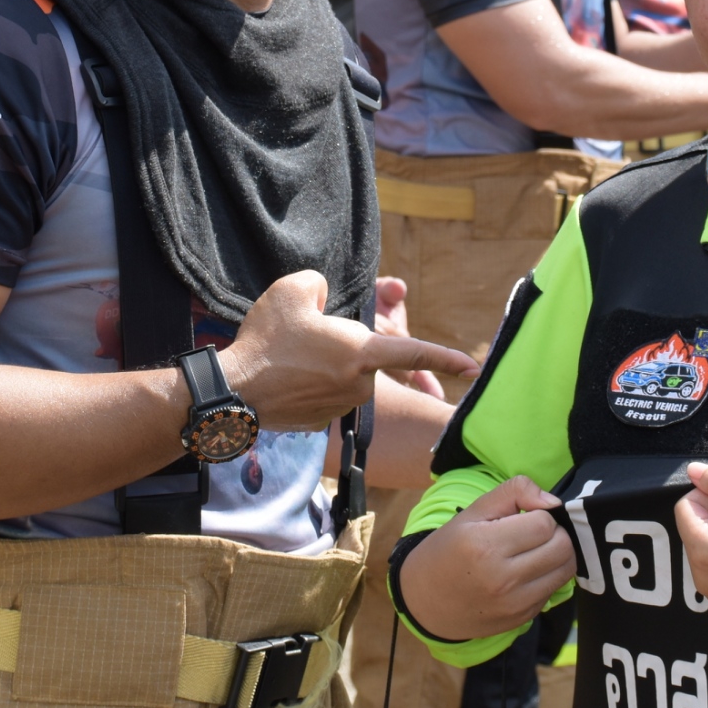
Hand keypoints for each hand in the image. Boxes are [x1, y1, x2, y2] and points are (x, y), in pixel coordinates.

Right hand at [221, 271, 475, 430]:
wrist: (234, 391)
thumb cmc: (268, 339)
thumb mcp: (295, 289)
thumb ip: (321, 285)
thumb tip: (325, 300)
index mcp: (361, 352)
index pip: (414, 352)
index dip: (446, 357)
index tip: (474, 368)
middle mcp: (359, 385)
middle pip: (362, 357)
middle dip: (340, 345)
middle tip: (301, 337)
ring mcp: (339, 407)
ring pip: (342, 376)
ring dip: (323, 365)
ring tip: (287, 358)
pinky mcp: (320, 422)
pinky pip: (323, 395)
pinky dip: (309, 385)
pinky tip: (283, 378)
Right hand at [396, 476, 577, 640]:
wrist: (426, 599)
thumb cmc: (450, 548)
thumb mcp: (473, 511)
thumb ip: (514, 492)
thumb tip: (552, 501)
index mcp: (486, 545)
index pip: (544, 523)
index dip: (539, 514)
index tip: (523, 517)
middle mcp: (503, 578)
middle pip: (563, 547)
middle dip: (555, 533)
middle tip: (535, 532)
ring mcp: (515, 603)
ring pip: (566, 569)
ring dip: (557, 554)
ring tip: (535, 549)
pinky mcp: (523, 618)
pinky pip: (554, 589)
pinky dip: (547, 576)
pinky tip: (525, 572)